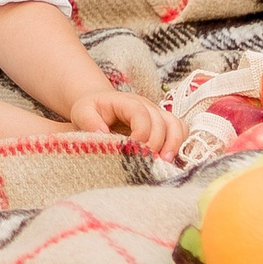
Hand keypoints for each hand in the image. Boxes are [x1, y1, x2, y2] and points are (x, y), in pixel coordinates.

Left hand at [66, 90, 182, 160]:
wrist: (100, 106)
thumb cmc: (92, 110)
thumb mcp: (82, 112)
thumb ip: (89, 121)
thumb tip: (102, 135)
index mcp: (126, 102)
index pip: (140, 113)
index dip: (140, 132)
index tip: (132, 149)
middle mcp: (146, 106)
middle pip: (161, 121)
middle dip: (156, 143)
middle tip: (148, 161)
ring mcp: (157, 115)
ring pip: (175, 125)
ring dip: (174, 144)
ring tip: (165, 162)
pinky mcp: (163, 125)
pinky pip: (180, 130)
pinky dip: (179, 144)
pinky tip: (169, 159)